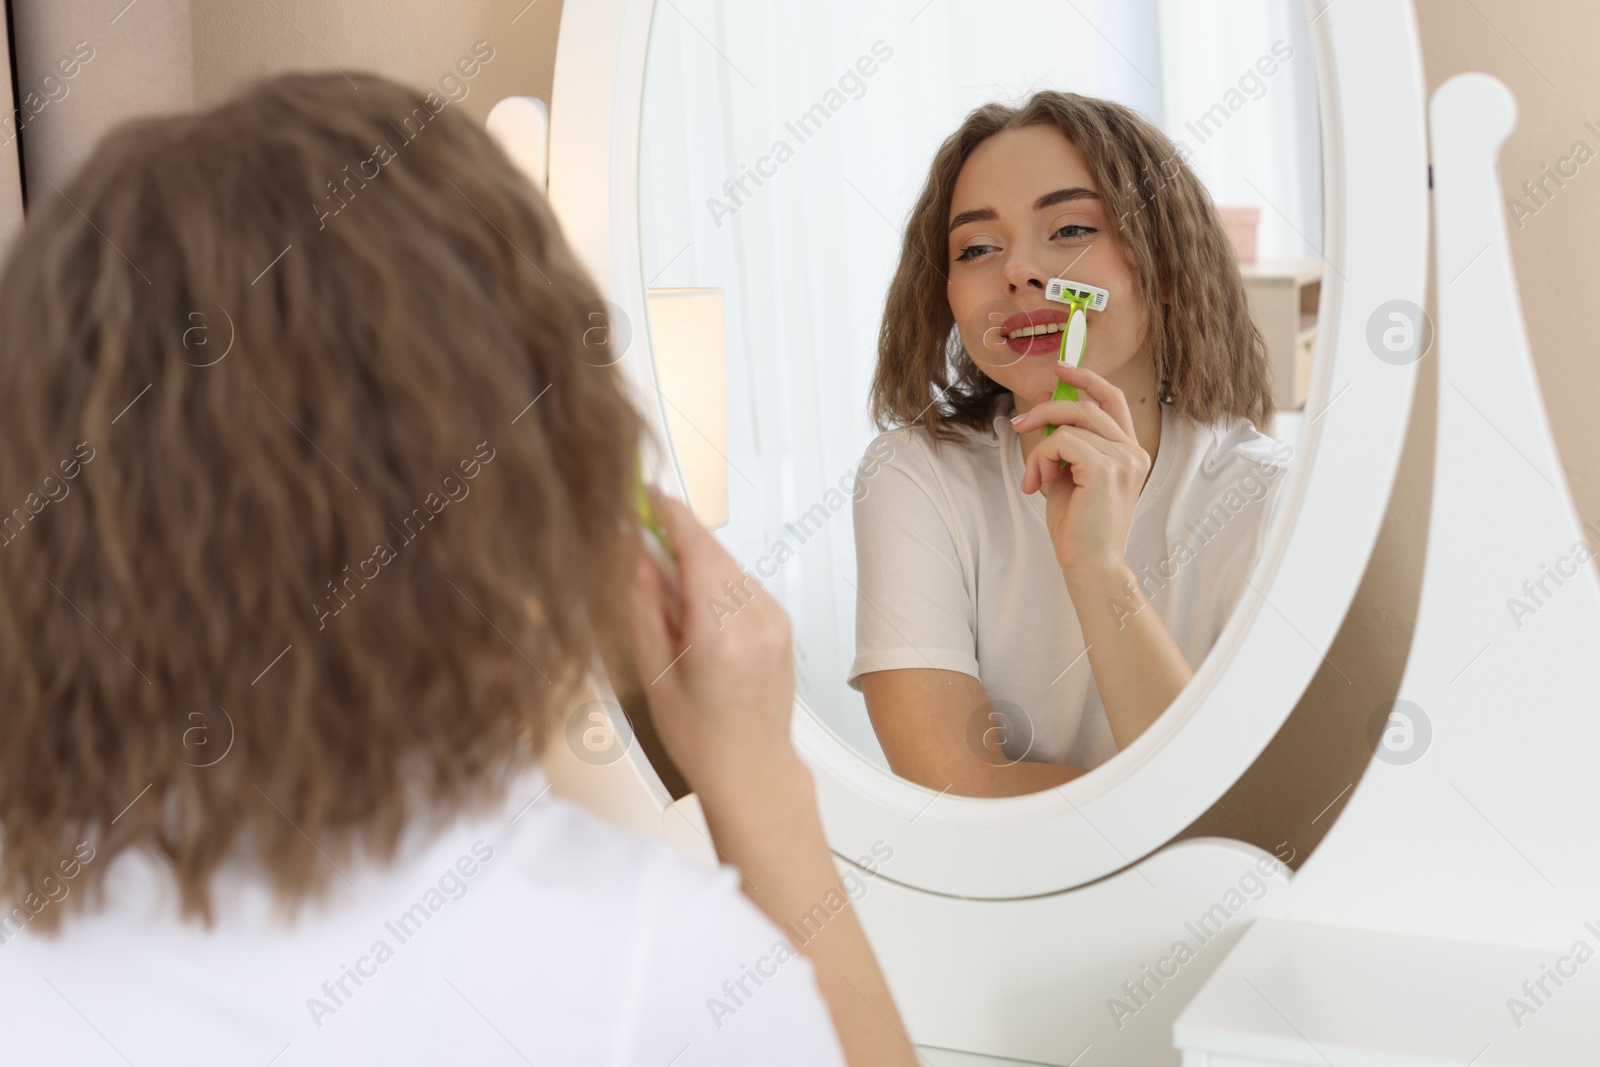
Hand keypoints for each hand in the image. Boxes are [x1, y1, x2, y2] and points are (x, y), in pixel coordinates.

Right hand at [627, 485, 800, 805]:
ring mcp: (776, 621)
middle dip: (675, 537)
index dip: (669, 514)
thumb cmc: (700, 737)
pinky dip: (714, 585)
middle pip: (712, 551)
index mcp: (720, 636)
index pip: (697, 549)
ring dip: (694, 564)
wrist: (752, 770)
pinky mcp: (783, 623)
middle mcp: (756, 622)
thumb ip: (642, 606)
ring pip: (727, 566)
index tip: (646, 495)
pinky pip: (742, 585)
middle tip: (639, 540)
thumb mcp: (653, 673)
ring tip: (668, 606)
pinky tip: (696, 618)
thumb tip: (634, 552)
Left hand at [1009, 362, 1150, 581]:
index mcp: (1130, 452)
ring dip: (1039, 447)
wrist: (1090, 565)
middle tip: (1019, 423)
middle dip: (1047, 408)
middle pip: (1087, 405)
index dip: (1087, 379)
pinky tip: (1039, 483)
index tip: (1061, 368)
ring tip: (1034, 477)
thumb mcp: (1069, 474)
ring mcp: (1123, 459)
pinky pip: (1061, 442)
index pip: (1113, 399)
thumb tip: (1046, 406)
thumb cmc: (1078, 527)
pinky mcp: (1104, 469)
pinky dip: (1041, 458)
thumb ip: (1065, 442)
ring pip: (1069, 424)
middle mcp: (1133, 452)